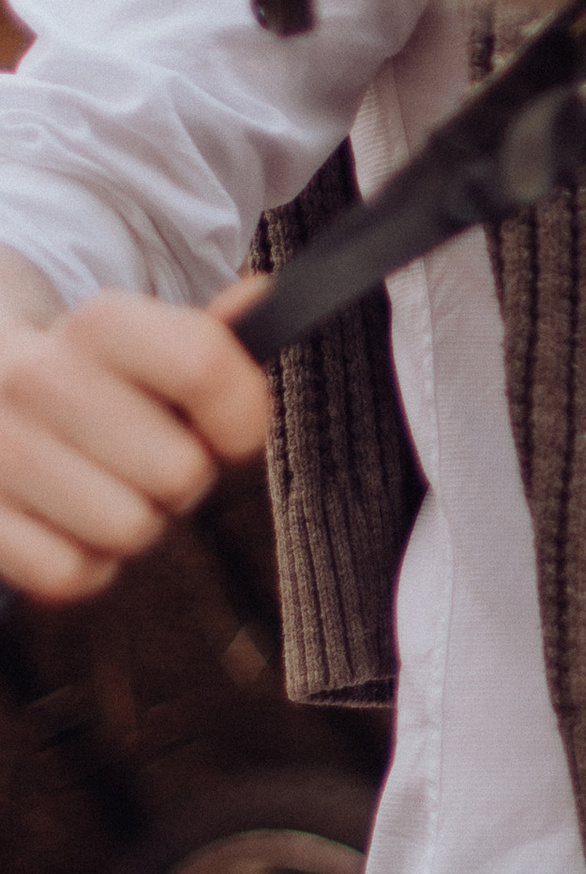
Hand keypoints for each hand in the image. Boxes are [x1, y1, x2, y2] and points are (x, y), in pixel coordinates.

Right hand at [0, 282, 270, 601]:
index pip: (204, 366)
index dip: (242, 413)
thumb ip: (206, 335)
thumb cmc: (85, 381)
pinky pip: (71, 575)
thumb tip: (262, 298)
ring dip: (131, 522)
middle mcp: (35, 378)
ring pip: (130, 529)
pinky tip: (64, 522)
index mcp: (96, 324)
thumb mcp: (139, 343)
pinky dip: (81, 563)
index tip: (232, 430)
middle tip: (146, 459)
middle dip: (181, 476)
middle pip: (181, 470)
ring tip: (102, 487)